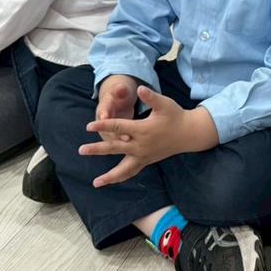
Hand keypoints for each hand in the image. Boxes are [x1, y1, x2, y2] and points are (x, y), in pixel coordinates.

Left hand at [79, 87, 218, 187]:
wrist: (188, 133)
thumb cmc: (175, 115)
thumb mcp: (164, 103)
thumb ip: (151, 97)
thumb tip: (139, 88)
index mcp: (142, 130)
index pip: (118, 127)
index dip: (103, 125)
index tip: (88, 126)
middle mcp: (141, 145)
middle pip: (115, 148)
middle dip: (97, 149)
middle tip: (81, 150)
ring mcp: (144, 156)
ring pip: (124, 168)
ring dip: (109, 175)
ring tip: (96, 183)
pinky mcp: (146, 161)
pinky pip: (131, 172)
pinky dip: (120, 178)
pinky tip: (109, 182)